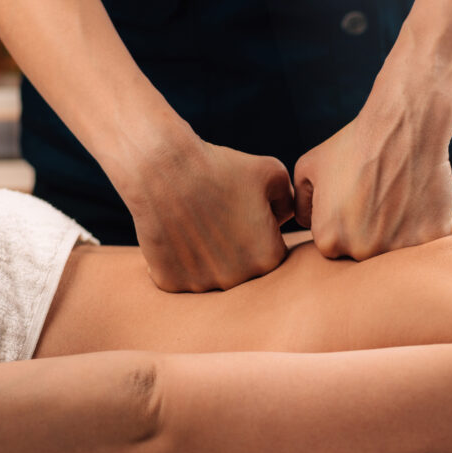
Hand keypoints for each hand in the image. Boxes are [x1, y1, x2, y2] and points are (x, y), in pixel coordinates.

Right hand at [116, 133, 295, 291]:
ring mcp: (201, 286)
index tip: (244, 213)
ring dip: (209, 258)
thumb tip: (285, 220)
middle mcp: (236, 281)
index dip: (260, 231)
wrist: (162, 166)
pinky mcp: (170, 284)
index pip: (273, 254)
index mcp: (268, 258)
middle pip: (244, 271)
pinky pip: (183, 278)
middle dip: (237, 249)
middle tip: (219, 217)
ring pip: (213, 277)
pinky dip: (181, 260)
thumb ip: (290, 202)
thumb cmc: (220, 166)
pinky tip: (178, 233)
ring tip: (197, 223)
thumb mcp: (273, 173)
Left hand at [292, 108, 451, 260]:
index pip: (333, 245)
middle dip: (368, 230)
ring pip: (394, 250)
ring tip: (397, 196)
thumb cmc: (353, 144)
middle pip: (363, 252)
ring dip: (396, 230)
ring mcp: (398, 249)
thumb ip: (301, 204)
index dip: (342, 220)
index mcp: (328, 241)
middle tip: (377, 195)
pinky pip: (424, 240)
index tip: (354, 197)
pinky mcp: (430, 239)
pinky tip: (418, 197)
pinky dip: (423, 224)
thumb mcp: (308, 168)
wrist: (403, 126)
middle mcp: (362, 252)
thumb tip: (307, 224)